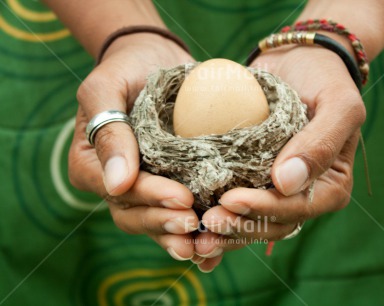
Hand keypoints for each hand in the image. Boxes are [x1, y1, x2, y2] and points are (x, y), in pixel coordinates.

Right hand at [69, 33, 200, 260]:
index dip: (150, 198)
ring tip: (204, 243)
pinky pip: (174, 215)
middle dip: (165, 223)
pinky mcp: (166, 187)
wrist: (153, 62)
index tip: (183, 198)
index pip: (119, 191)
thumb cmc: (126, 69)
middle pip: (135, 215)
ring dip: (178, 236)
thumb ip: (108, 130)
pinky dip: (192, 234)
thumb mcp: (107, 87)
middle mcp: (114, 184)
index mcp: (92, 165)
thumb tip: (117, 183)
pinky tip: (213, 247)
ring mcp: (141, 189)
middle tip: (195, 224)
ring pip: (155, 223)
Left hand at [194, 45, 365, 270]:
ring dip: (225, 233)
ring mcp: (276, 191)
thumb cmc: (323, 78)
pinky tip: (194, 232)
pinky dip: (218, 221)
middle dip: (240, 227)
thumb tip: (285, 184)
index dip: (265, 209)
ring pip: (252, 223)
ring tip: (196, 237)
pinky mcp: (253, 181)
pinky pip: (237, 207)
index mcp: (329, 185)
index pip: (298, 208)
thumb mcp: (338, 103)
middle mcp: (303, 195)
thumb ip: (321, 142)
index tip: (230, 200)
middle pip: (273, 224)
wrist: (297, 62)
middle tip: (206, 223)